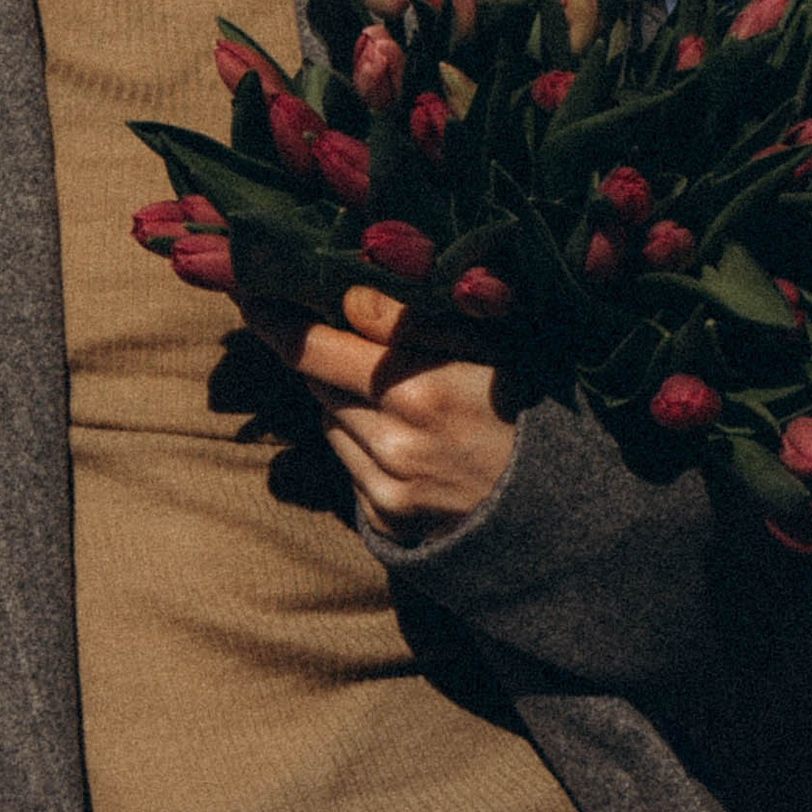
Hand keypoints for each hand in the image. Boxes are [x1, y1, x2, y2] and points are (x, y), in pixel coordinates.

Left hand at [244, 286, 517, 542]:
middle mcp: (393, 443)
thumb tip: (345, 296)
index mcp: (418, 389)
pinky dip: (361, 442)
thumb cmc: (528, 409)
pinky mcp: (385, 520)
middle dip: (327, 355)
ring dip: (345, 400)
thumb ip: (411, 321)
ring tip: (401, 395)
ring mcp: (386, 486)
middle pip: (317, 381)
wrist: (564, 509)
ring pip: (329, 421)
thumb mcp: (489, 346)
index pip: (313, 347)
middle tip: (355, 339)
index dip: (273, 318)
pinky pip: (347, 462)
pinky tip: (407, 438)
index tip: (246, 292)